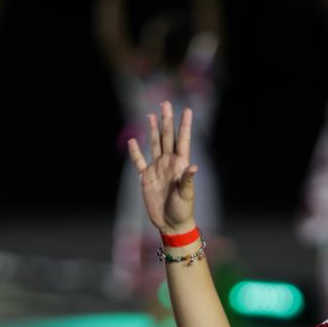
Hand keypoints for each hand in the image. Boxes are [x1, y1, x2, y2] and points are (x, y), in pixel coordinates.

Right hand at [127, 101, 197, 232]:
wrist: (171, 224)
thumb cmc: (182, 210)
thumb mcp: (187, 195)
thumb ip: (188, 180)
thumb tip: (194, 167)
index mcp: (180, 164)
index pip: (182, 140)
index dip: (184, 125)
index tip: (188, 110)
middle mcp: (168, 163)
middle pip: (167, 137)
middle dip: (167, 120)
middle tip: (166, 103)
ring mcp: (157, 169)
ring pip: (154, 144)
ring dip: (153, 130)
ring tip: (151, 115)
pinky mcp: (147, 178)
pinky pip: (140, 161)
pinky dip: (135, 152)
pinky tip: (133, 140)